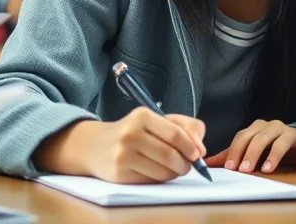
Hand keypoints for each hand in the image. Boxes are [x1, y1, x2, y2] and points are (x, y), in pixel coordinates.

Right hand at [34, 108, 205, 183]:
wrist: (94, 146)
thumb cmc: (132, 132)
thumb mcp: (155, 120)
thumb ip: (184, 126)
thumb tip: (201, 148)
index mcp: (142, 116)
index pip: (176, 134)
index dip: (191, 146)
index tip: (198, 154)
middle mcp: (130, 134)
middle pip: (171, 155)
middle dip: (186, 164)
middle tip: (188, 165)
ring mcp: (123, 155)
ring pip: (163, 171)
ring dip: (175, 173)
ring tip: (173, 168)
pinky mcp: (119, 174)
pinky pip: (151, 181)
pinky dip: (160, 179)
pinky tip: (157, 172)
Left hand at [204, 120, 295, 172]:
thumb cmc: (274, 146)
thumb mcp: (253, 150)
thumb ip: (232, 155)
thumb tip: (208, 163)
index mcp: (259, 128)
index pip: (243, 136)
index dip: (236, 151)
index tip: (230, 167)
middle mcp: (275, 127)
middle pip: (261, 137)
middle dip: (251, 153)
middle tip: (245, 170)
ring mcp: (293, 134)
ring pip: (283, 141)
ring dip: (274, 155)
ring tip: (267, 170)